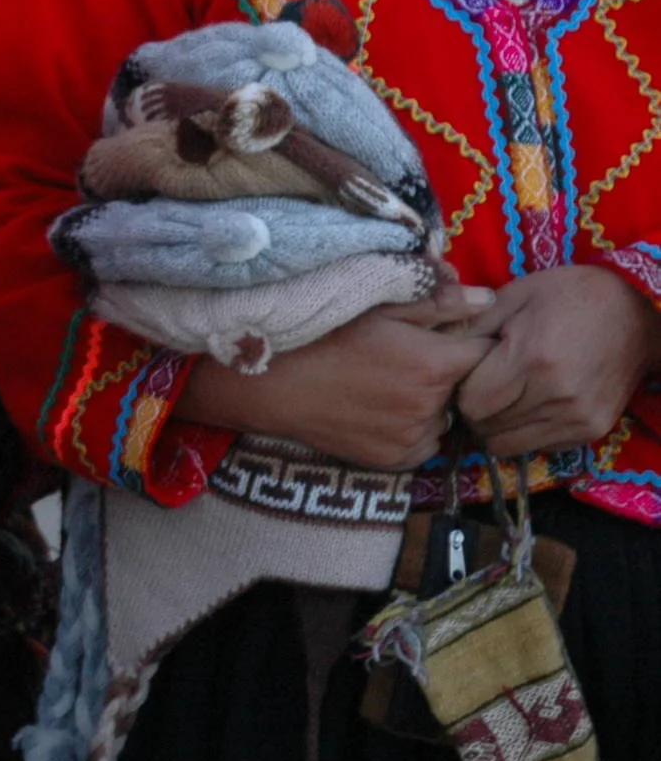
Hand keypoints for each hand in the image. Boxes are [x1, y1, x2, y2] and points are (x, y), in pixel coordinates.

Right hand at [176, 293, 495, 468]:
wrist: (271, 382)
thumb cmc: (322, 333)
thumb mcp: (377, 305)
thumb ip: (436, 300)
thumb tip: (488, 300)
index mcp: (436, 363)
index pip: (488, 353)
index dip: (473, 342)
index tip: (450, 336)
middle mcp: (433, 406)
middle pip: (468, 387)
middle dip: (452, 372)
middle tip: (411, 358)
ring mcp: (414, 437)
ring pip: (446, 416)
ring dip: (432, 402)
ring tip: (390, 384)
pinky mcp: (396, 460)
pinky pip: (422, 441)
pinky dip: (411, 427)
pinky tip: (378, 408)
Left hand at [457, 264, 660, 456]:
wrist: (638, 310)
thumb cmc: (569, 295)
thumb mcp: (514, 295)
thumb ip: (471, 325)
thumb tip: (431, 350)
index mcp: (531, 359)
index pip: (471, 404)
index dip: (461, 390)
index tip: (467, 374)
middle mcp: (556, 396)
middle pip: (486, 428)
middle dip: (475, 410)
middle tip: (483, 386)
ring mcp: (578, 417)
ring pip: (509, 445)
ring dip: (498, 425)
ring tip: (506, 395)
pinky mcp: (593, 430)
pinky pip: (539, 447)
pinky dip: (526, 431)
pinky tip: (531, 404)